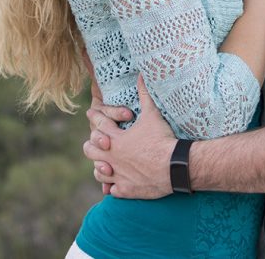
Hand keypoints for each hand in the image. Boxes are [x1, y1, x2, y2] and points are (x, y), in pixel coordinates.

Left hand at [83, 75, 175, 198]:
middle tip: (95, 142)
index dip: (95, 116)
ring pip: (98, 172)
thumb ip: (144, 94)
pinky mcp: (126, 190)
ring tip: (103, 165)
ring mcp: (118, 175)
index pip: (98, 124)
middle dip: (91, 144)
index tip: (91, 113)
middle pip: (90, 150)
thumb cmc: (162, 139)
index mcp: (115, 138)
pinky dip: (114, 187)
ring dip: (100, 167)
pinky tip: (116, 185)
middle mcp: (112, 157)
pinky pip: (113, 190)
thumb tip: (141, 75)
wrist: (174, 167)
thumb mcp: (152, 114)